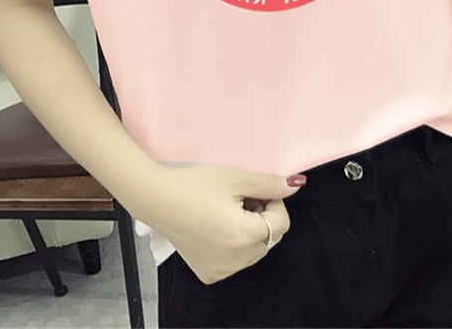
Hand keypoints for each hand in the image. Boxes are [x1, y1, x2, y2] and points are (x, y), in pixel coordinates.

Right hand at [138, 163, 304, 284]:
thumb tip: (296, 185)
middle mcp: (235, 260)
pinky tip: (216, 224)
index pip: (281, 223)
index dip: (274, 201)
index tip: (257, 189)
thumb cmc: (192, 185)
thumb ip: (270, 184)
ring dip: (250, 231)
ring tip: (228, 209)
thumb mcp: (236, 178)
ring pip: (254, 251)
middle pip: (270, 238)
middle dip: (263, 216)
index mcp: (244, 237)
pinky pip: (236, 260)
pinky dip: (234, 244)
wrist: (155, 197)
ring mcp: (221, 270)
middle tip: (241, 197)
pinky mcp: (209, 272)